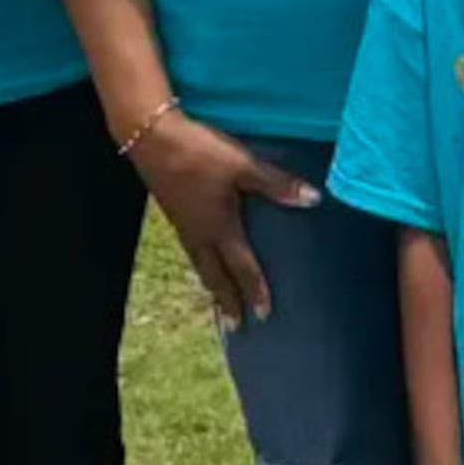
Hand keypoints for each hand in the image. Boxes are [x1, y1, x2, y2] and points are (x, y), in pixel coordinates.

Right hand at [130, 110, 316, 333]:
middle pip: (214, 275)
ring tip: (218, 300)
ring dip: (211, 284)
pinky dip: (200, 264)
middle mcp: (200, 233)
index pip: (241, 266)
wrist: (151, 137)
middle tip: (235, 327)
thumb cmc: (200, 153)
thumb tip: (313, 200)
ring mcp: (183, 224)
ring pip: (200, 264)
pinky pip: (190, 250)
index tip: (263, 315)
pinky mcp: (172, 212)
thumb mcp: (243, 165)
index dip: (254, 290)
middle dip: (226, 300)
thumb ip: (276, 184)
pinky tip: (201, 257)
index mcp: (220, 227)